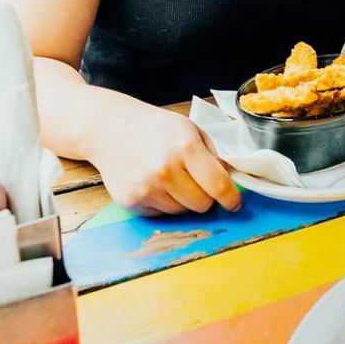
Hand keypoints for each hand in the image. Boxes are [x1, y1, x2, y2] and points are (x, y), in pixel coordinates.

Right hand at [81, 97, 240, 214]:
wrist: (110, 129)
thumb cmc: (156, 128)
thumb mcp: (190, 130)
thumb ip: (214, 155)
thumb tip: (230, 182)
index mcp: (185, 147)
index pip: (218, 186)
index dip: (231, 198)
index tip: (234, 203)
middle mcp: (165, 169)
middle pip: (202, 204)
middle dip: (205, 196)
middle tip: (195, 181)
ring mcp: (146, 187)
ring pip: (182, 212)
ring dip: (183, 200)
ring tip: (170, 177)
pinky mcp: (131, 201)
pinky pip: (162, 214)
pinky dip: (163, 203)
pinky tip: (153, 183)